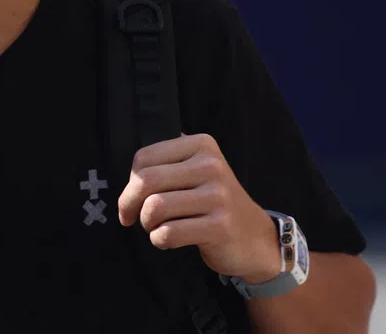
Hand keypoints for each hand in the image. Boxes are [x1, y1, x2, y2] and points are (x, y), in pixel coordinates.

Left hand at [117, 133, 280, 282]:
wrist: (256, 238)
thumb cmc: (214, 204)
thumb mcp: (196, 171)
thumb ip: (166, 163)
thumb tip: (130, 173)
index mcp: (202, 145)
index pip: (144, 158)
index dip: (129, 182)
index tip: (132, 199)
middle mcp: (211, 166)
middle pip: (145, 180)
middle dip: (129, 203)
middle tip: (131, 217)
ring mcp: (218, 196)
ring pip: (154, 207)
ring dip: (146, 223)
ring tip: (155, 227)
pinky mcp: (220, 227)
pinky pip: (168, 233)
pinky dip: (159, 240)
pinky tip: (167, 239)